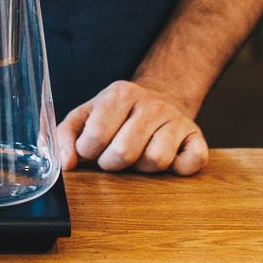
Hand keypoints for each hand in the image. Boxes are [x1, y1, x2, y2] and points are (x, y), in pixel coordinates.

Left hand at [56, 79, 208, 175]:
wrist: (159, 100)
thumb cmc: (115, 115)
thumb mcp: (85, 116)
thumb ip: (65, 136)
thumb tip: (66, 165)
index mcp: (119, 94)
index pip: (94, 138)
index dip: (89, 152)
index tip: (92, 148)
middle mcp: (150, 103)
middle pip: (124, 153)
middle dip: (113, 164)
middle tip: (114, 157)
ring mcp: (176, 119)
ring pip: (156, 160)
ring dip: (143, 168)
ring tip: (139, 155)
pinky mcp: (196, 136)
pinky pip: (191, 162)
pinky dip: (179, 168)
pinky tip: (168, 160)